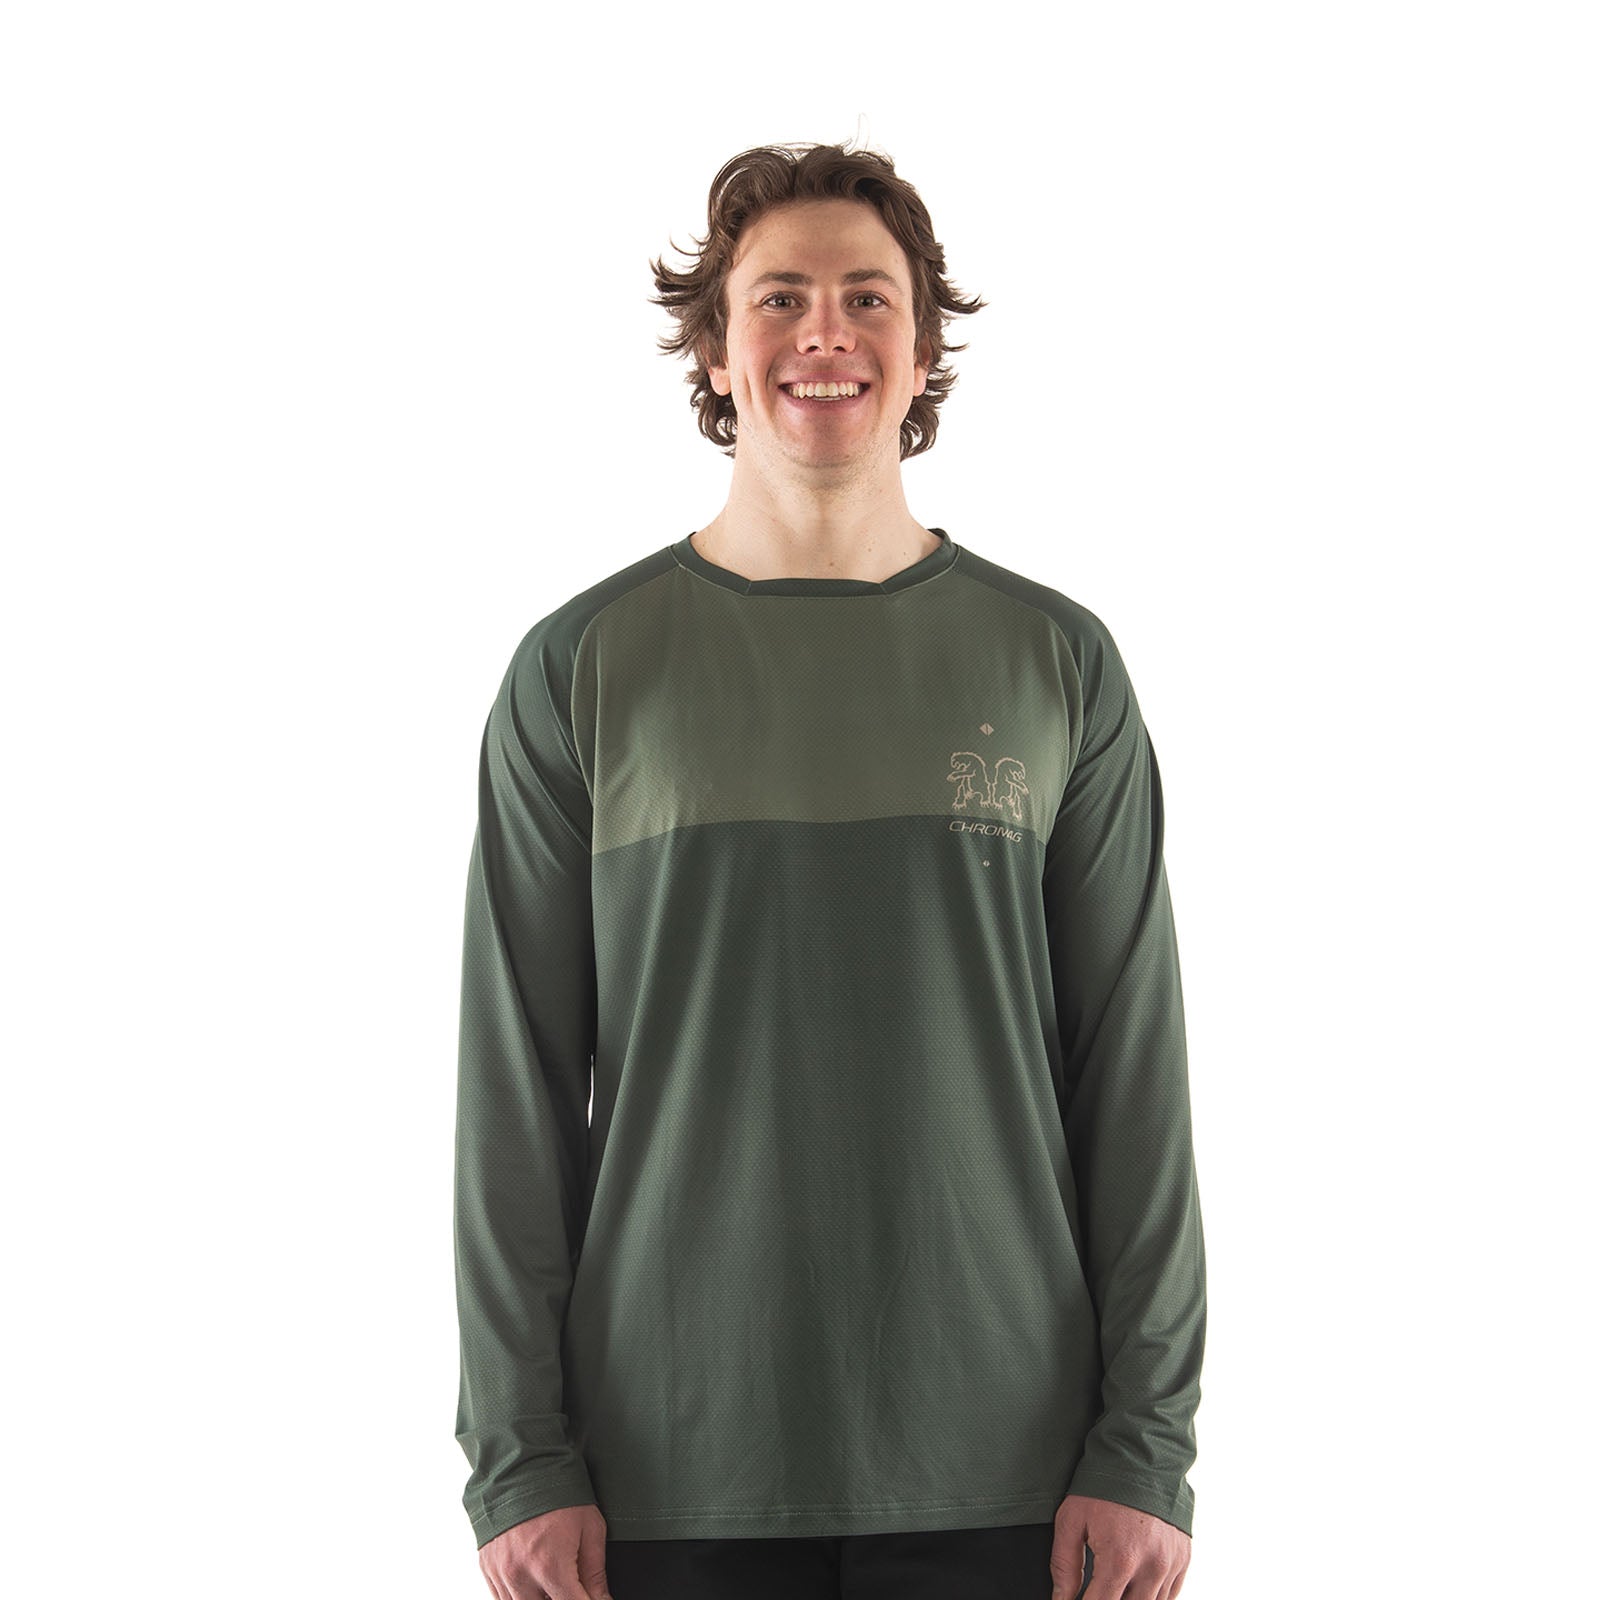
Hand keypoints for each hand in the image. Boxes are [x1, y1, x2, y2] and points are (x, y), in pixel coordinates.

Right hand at [478, 1503, 611, 1599]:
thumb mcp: (590, 1526)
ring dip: (540, 1598)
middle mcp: (521, 1575)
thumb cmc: (557, 1490)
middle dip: (564, 1599)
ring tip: (553, 1580)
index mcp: (550, 1565)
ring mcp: (501, 1574)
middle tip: (573, 1584)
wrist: (520, 1465)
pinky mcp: (488, 1570)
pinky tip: (534, 1583)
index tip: (592, 1598)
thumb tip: (602, 1599)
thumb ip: (595, 1571)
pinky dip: (520, 1596)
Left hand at [1050, 1492, 1190, 1599]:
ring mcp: (1170, 1566)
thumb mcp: (1071, 1519)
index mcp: (1120, 1560)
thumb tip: (1061, 1598)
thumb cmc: (1104, 1486)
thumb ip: (1065, 1565)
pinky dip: (1152, 1597)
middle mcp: (1150, 1568)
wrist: (1142, 1457)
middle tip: (1095, 1587)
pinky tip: (1134, 1585)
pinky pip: (1170, 1596)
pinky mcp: (1182, 1560)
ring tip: (1114, 1582)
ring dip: (1129, 1599)